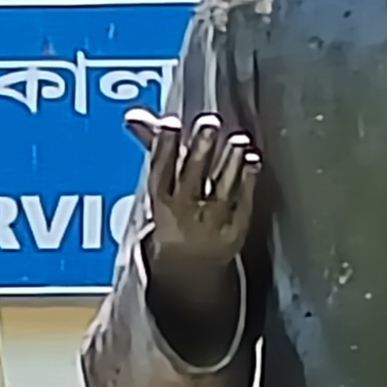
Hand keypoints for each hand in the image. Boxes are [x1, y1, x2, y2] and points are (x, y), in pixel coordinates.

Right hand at [125, 109, 260, 348]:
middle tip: (207, 124)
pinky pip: (244, 200)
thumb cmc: (174, 221)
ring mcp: (213, 222)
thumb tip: (134, 116)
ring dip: (230, 161)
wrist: (190, 270)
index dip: (163, 147)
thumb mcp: (160, 189)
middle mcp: (185, 213)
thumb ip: (155, 148)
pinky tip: (253, 159)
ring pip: (221, 187)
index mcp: (160, 204)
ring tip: (236, 139)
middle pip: (192, 177)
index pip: (159, 171)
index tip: (169, 124)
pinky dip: (249, 178)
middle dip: (199, 150)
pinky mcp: (237, 227)